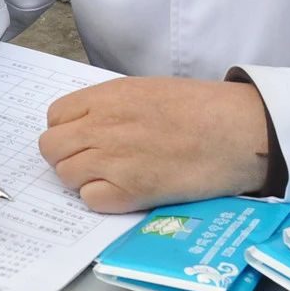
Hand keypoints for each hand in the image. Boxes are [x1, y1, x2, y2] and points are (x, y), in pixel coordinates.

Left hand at [38, 77, 271, 212]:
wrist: (238, 131)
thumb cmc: (203, 109)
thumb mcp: (148, 90)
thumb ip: (112, 106)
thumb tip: (90, 123)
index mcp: (108, 97)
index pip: (55, 116)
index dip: (66, 130)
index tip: (81, 138)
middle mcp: (103, 126)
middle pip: (51, 147)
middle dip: (65, 155)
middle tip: (91, 161)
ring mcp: (113, 159)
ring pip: (66, 175)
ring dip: (83, 178)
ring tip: (112, 176)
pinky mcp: (130, 191)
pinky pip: (90, 200)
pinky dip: (101, 199)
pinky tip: (125, 191)